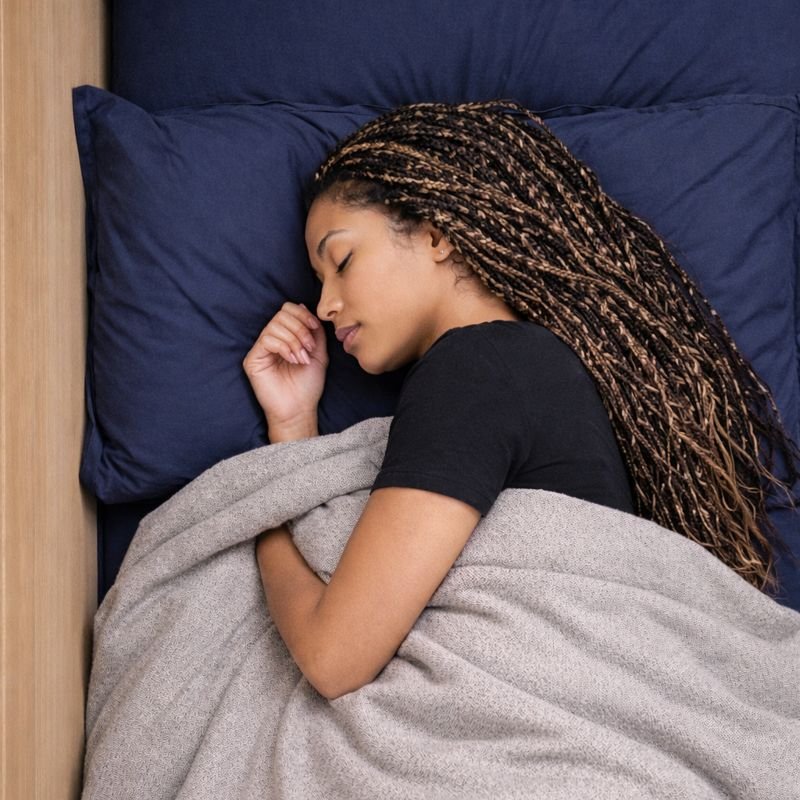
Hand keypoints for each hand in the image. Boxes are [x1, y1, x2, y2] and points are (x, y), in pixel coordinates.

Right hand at [242, 302, 327, 424]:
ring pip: (275, 325)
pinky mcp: (252, 359)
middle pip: (281, 314)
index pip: (288, 310)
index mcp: (286, 337)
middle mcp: (271, 340)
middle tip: (309, 348)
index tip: (315, 328)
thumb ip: (314, 331)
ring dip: (294, 340)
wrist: (299, 410)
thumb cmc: (308, 385)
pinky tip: (293, 360)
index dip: (303, 315)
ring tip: (302, 358)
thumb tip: (304, 307)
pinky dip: (284, 346)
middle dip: (300, 328)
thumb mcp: (318, 353)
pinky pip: (267, 339)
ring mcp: (260, 349)